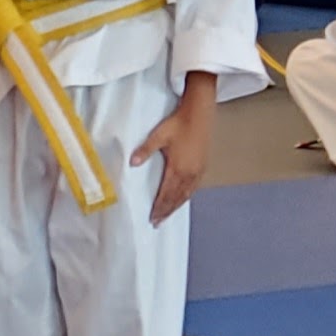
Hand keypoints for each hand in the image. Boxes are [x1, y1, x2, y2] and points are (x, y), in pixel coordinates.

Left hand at [130, 76, 215, 222]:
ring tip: (168, 215)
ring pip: (186, 195)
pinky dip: (186, 197)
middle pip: (176, 198)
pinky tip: (182, 198)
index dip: (159, 208)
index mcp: (178, 169)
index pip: (166, 194)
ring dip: (176, 206)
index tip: (152, 218)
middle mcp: (189, 174)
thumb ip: (145, 151)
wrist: (200, 113)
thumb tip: (132, 163)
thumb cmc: (179, 123)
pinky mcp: (203, 166)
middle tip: (157, 223)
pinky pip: (193, 188)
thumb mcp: (158, 136)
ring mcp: (198, 171)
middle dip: (166, 211)